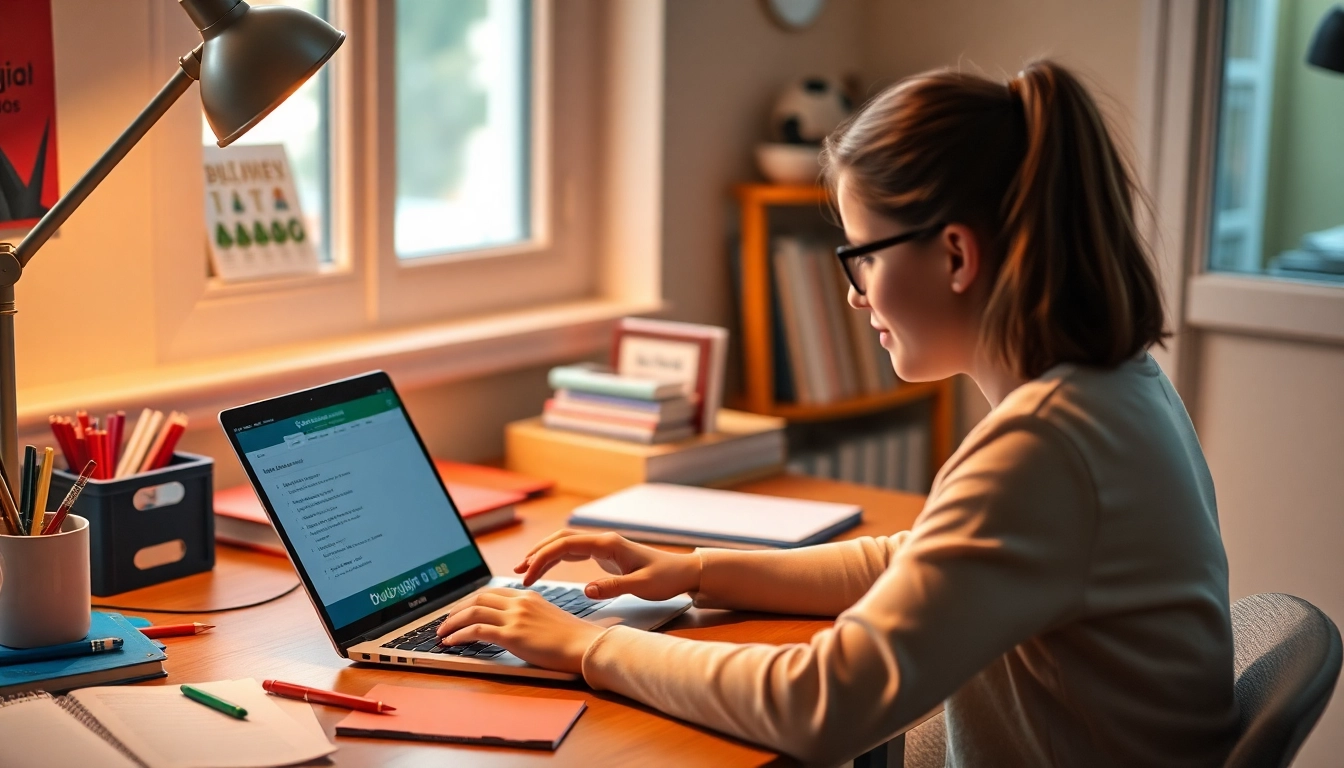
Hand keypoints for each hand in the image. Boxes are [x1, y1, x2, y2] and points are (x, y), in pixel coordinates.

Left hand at [434, 588, 605, 673]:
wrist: (585, 645)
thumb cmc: (572, 638)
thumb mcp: (548, 618)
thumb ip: (529, 616)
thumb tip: (513, 626)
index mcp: (528, 596)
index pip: (491, 593)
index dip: (471, 601)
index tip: (460, 611)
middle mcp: (519, 602)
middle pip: (478, 598)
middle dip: (457, 609)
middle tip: (445, 621)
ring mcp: (515, 617)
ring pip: (472, 612)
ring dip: (452, 622)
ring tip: (441, 632)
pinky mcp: (512, 634)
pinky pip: (476, 630)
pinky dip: (459, 635)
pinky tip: (451, 641)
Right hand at [514, 530, 701, 600]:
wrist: (683, 572)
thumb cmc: (665, 578)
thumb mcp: (642, 587)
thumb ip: (614, 588)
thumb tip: (587, 591)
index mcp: (608, 544)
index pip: (566, 545)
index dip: (543, 558)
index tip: (528, 576)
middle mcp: (602, 541)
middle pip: (560, 540)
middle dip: (537, 553)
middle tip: (517, 572)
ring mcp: (602, 546)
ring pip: (564, 544)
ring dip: (543, 555)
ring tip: (523, 571)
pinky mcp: (603, 554)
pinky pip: (572, 552)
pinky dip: (555, 559)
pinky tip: (545, 569)